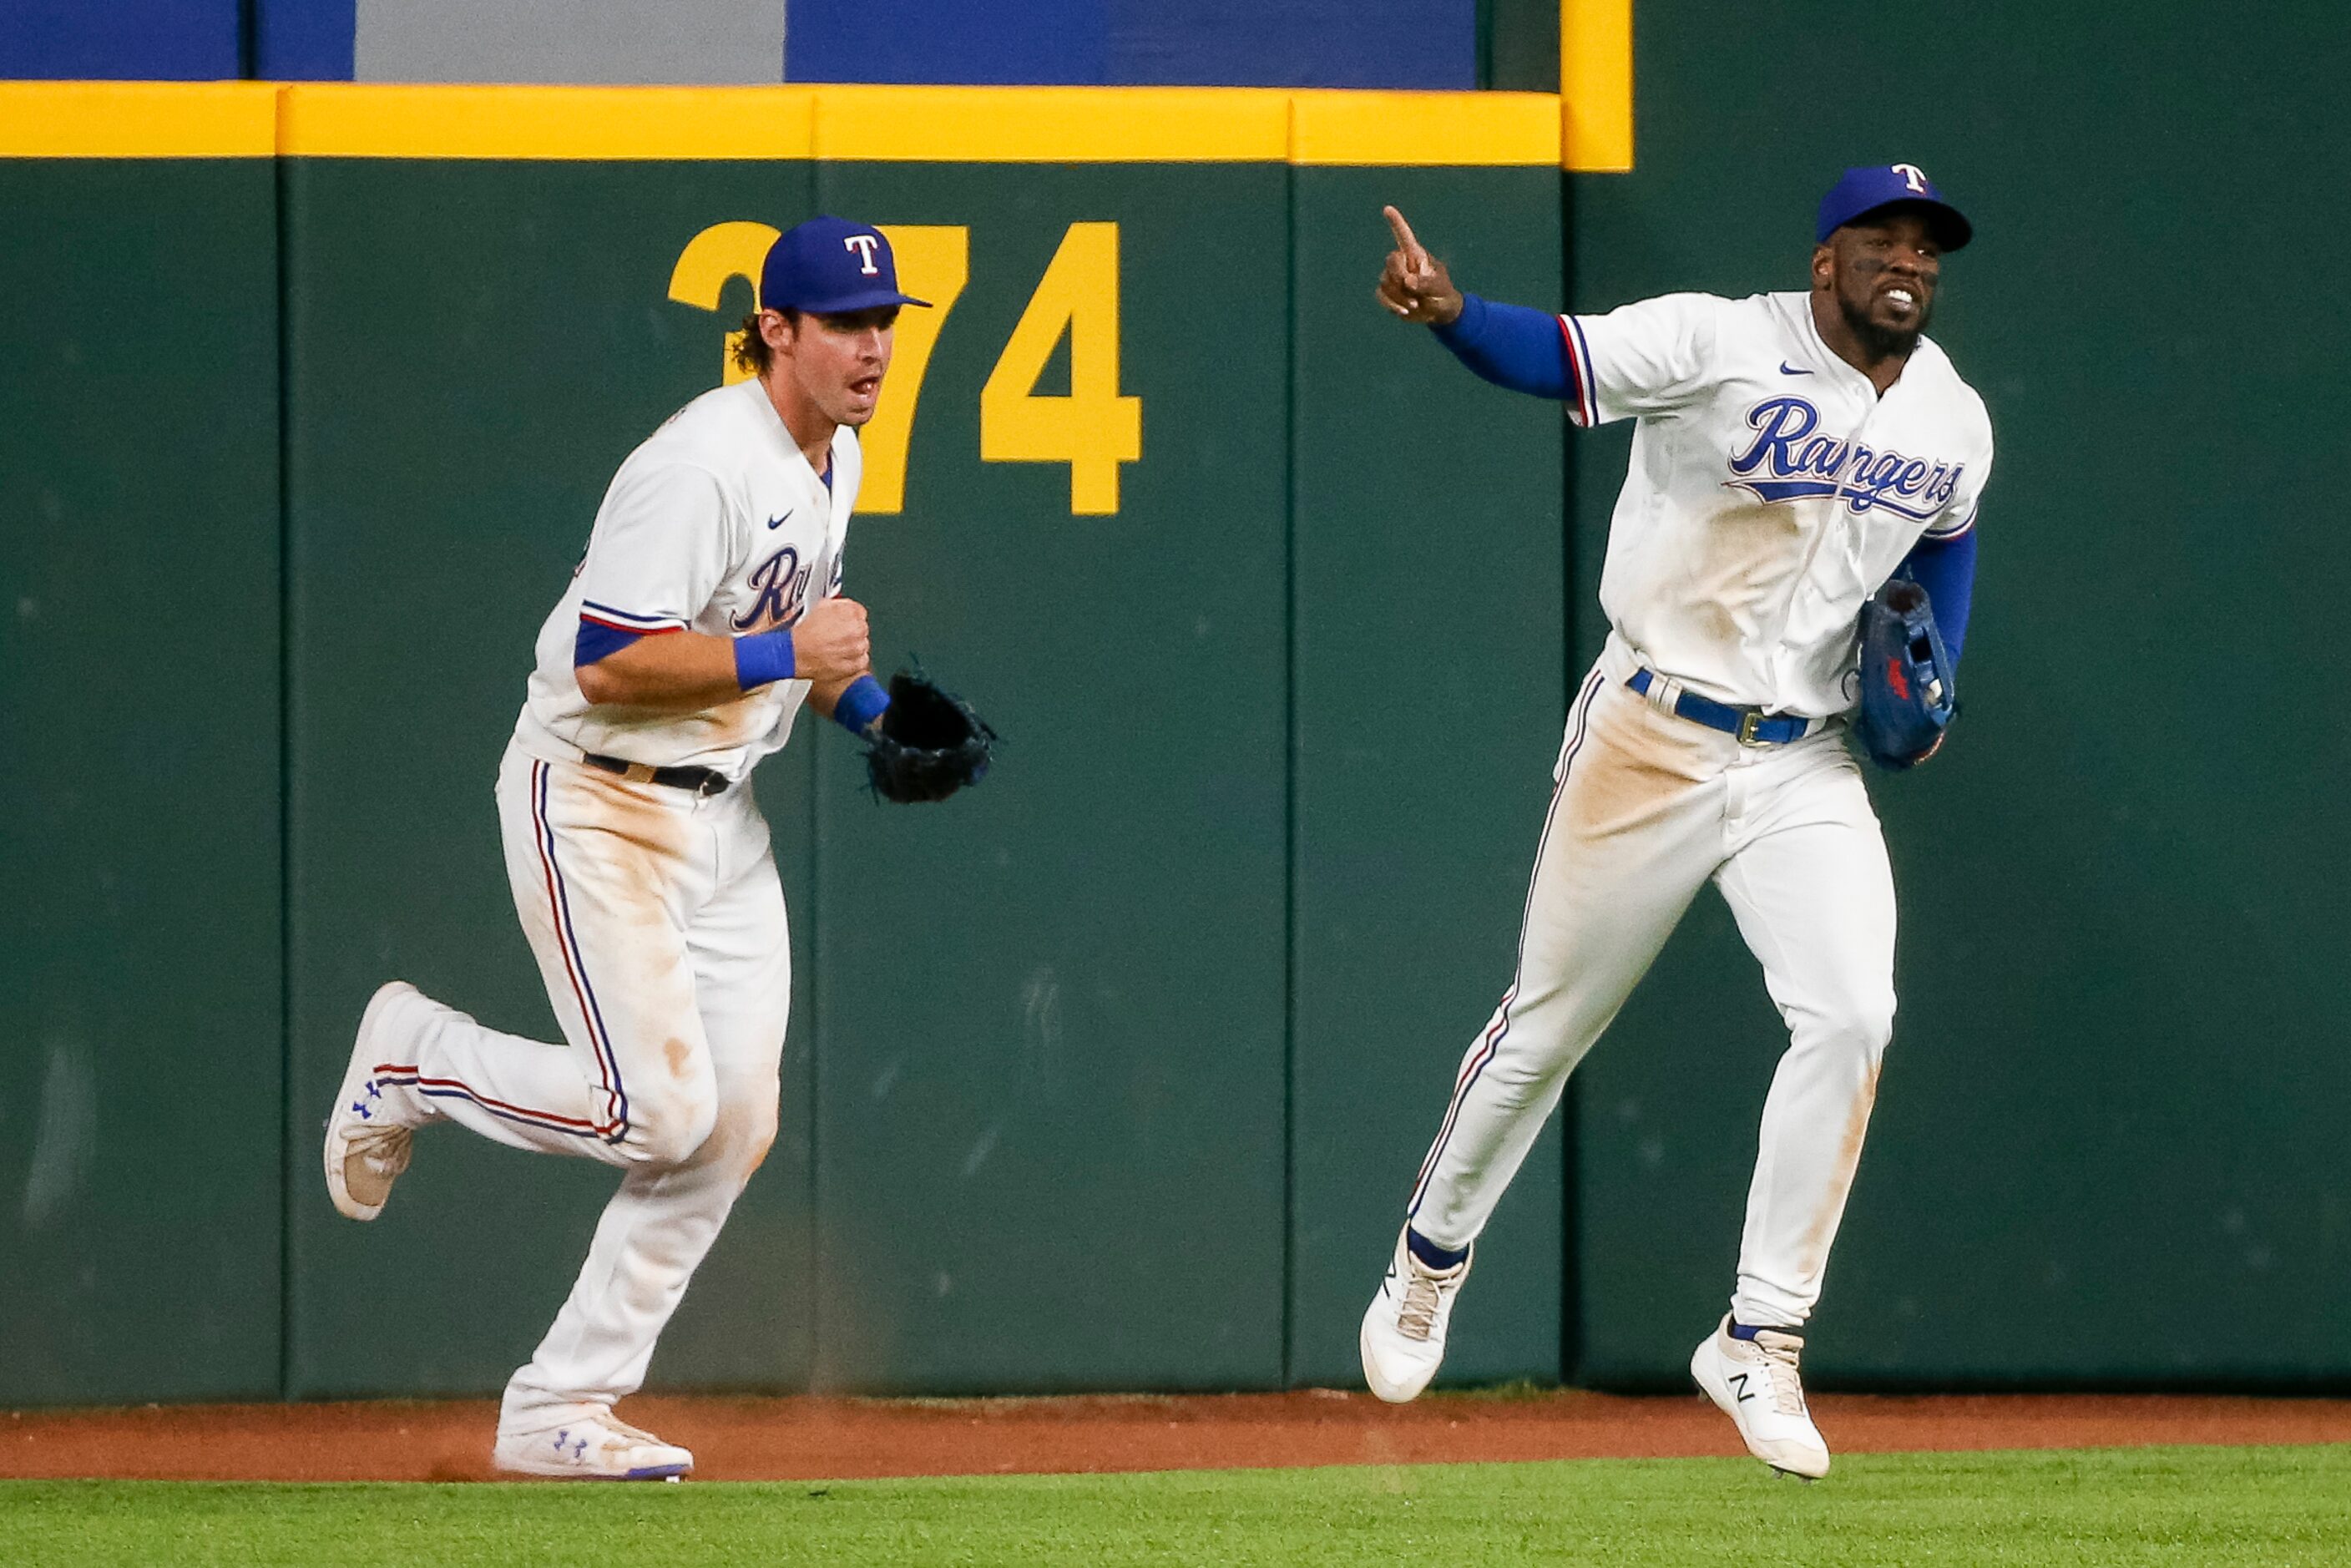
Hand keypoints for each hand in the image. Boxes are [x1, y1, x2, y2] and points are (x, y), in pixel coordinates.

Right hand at [790, 596, 870, 688]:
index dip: (848, 617)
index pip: (859, 612)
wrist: (796, 653)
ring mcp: (858, 649)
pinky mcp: (855, 665)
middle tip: (834, 636)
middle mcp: (858, 630)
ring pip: (860, 646)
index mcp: (851, 612)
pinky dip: (851, 661)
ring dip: (850, 647)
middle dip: (850, 632)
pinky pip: (860, 661)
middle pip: (860, 629)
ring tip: (832, 648)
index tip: (842, 622)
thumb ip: (837, 605)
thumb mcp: (820, 606)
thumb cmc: (804, 632)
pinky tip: (837, 658)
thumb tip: (841, 606)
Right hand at [1375, 206, 1461, 325]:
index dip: (1397, 223)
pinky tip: (1404, 311)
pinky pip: (1381, 295)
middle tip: (1413, 289)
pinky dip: (1392, 305)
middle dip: (1399, 276)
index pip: (1404, 236)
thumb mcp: (1440, 287)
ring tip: (1415, 305)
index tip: (1388, 209)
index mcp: (1416, 256)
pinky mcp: (1389, 293)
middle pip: (1391, 262)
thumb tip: (1407, 282)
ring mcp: (1394, 278)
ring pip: (1385, 282)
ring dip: (1399, 296)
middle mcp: (1403, 264)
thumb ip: (1426, 283)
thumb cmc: (1443, 294)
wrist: (1439, 312)